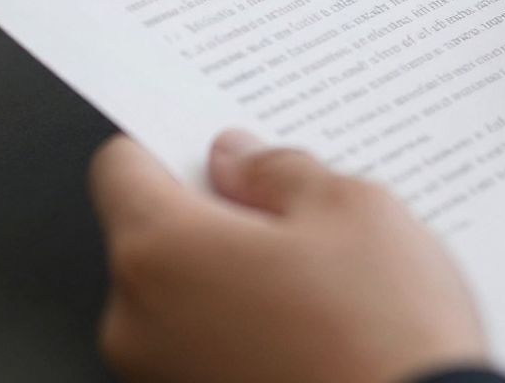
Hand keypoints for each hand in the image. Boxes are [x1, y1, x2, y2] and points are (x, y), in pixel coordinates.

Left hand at [89, 131, 485, 382]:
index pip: (120, 166)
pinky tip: (316, 328)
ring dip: (236, 276)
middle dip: (218, 217)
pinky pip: (206, 345)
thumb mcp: (351, 208)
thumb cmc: (384, 338)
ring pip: (185, 294)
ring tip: (322, 283)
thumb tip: (241, 159)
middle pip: (155, 234)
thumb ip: (279, 170)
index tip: (212, 146)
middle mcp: (138, 323)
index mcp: (160, 252)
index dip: (170, 144)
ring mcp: (161, 377)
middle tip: (297, 217)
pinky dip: (247, 327)